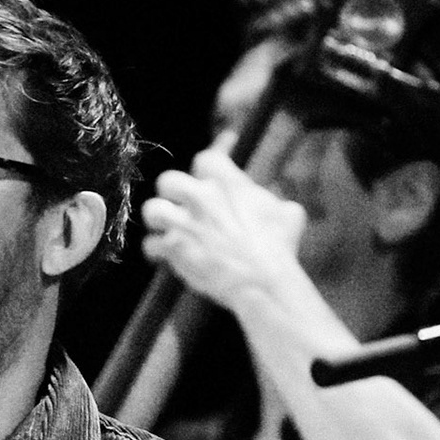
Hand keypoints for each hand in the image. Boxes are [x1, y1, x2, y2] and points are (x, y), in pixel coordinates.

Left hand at [139, 133, 307, 313]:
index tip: (208, 171)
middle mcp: (201, 198)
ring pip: (152, 209)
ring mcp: (184, 222)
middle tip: (180, 205)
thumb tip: (275, 200)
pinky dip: (156, 251)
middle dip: (172, 192)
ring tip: (167, 227)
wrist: (261, 281)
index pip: (206, 158)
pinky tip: (164, 255)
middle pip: (168, 180)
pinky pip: (150, 244)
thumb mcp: (289, 213)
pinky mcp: (172, 248)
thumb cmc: (278, 248)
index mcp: (228, 183)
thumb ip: (273, 199)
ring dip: (158, 220)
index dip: (207, 165)